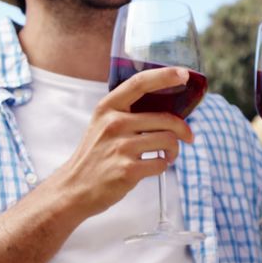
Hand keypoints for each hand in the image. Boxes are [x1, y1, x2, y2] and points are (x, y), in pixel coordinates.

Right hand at [53, 67, 194, 215]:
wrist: (73, 188)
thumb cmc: (95, 155)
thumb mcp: (102, 124)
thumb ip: (127, 112)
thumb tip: (167, 106)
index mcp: (108, 107)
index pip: (140, 83)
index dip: (165, 75)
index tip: (184, 75)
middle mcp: (114, 123)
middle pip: (166, 119)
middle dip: (183, 129)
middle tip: (188, 137)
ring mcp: (121, 147)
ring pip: (168, 140)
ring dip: (174, 150)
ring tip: (167, 155)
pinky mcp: (128, 170)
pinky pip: (161, 163)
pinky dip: (163, 166)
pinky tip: (153, 167)